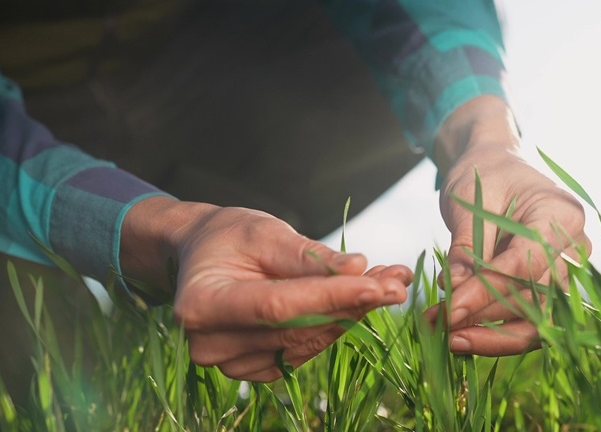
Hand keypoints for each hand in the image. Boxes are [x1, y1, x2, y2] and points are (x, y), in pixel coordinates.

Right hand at [121, 198, 410, 381]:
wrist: (206, 256)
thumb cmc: (230, 236)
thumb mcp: (264, 232)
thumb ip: (306, 256)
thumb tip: (356, 268)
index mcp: (202, 305)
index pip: (279, 307)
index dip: (330, 297)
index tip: (376, 284)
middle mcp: (211, 344)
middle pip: (297, 328)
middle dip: (353, 302)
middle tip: (398, 280)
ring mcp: (232, 363)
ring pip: (308, 342)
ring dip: (353, 313)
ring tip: (389, 283)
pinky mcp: (255, 369)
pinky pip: (305, 350)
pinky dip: (336, 325)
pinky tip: (362, 300)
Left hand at [427, 96, 591, 355]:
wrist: (497, 167)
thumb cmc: (485, 175)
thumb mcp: (469, 201)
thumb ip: (466, 248)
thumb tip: (455, 293)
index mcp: (561, 215)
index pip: (524, 265)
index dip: (487, 292)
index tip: (449, 310)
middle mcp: (574, 248)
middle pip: (534, 299)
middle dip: (483, 318)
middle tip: (437, 324)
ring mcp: (566, 271)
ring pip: (535, 320)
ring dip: (489, 334)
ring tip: (444, 334)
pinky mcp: (549, 288)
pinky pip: (529, 321)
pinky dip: (497, 333)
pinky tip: (462, 337)